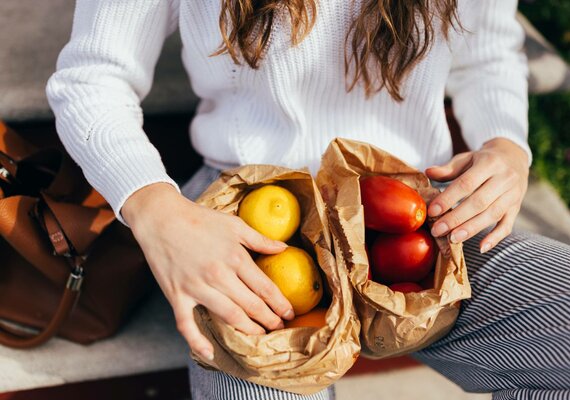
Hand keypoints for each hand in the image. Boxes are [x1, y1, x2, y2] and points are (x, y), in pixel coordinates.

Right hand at [121, 183, 294, 360]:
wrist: (160, 218)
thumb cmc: (199, 219)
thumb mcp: (234, 224)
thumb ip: (260, 239)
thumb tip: (284, 248)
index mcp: (235, 257)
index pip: (265, 288)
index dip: (280, 304)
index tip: (289, 314)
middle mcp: (218, 275)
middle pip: (251, 305)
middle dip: (269, 320)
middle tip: (279, 329)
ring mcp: (196, 287)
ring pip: (229, 317)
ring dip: (248, 331)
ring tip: (260, 337)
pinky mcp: (177, 295)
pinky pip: (187, 325)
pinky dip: (198, 341)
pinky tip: (210, 354)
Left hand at [425, 138, 528, 252]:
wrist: (513, 157)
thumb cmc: (482, 160)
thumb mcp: (466, 158)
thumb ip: (448, 168)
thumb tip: (428, 172)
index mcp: (489, 163)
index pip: (467, 183)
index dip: (448, 198)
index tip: (432, 211)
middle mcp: (504, 179)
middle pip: (479, 202)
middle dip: (456, 218)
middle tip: (438, 230)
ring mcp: (513, 195)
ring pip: (493, 215)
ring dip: (472, 229)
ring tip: (452, 239)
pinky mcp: (516, 208)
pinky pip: (507, 225)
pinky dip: (495, 238)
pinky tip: (481, 248)